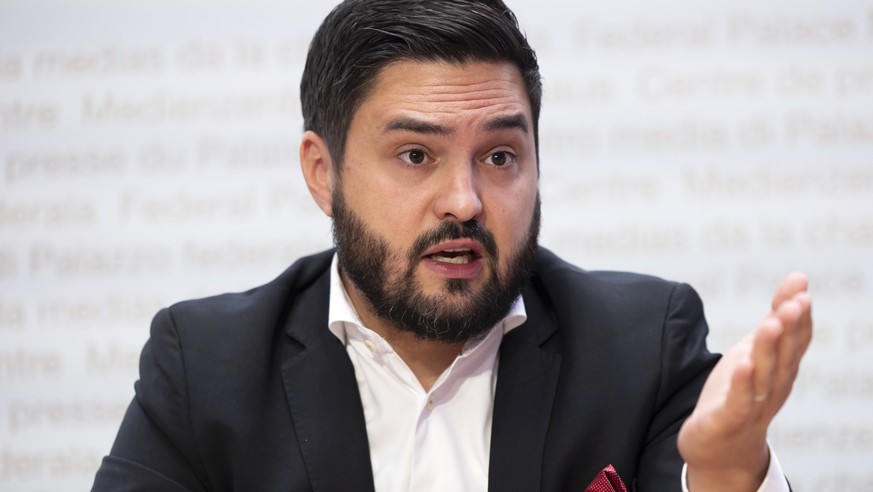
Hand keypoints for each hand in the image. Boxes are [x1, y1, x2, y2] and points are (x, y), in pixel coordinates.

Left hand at [678, 273, 812, 491]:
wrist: (720, 449)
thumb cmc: (740, 394)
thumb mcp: (756, 350)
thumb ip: (775, 319)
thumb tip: (797, 279)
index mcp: (781, 370)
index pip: (796, 340)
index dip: (799, 314)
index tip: (800, 286)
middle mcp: (773, 387)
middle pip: (785, 355)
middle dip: (791, 328)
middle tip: (796, 301)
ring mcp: (753, 405)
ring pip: (765, 375)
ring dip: (769, 349)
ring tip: (772, 323)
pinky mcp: (728, 420)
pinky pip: (739, 402)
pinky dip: (743, 383)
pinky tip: (743, 364)